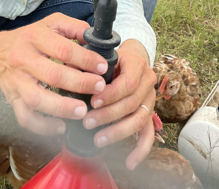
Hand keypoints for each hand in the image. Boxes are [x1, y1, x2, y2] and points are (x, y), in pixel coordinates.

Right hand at [0, 13, 107, 135]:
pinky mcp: (12, 98)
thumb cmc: (29, 38)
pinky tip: (60, 126)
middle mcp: (23, 58)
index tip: (102, 66)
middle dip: (79, 83)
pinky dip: (42, 126)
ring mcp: (16, 81)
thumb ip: (74, 27)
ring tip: (82, 111)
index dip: (85, 59)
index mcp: (35, 37)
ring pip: (37, 99)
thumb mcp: (51, 23)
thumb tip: (96, 38)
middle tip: (99, 87)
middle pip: (52, 74)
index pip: (63, 49)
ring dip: (61, 107)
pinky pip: (25, 117)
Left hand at [82, 39, 156, 169]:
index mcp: (137, 64)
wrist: (131, 59)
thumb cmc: (113, 58)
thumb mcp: (103, 55)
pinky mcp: (149, 113)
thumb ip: (88, 62)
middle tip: (87, 122)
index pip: (128, 83)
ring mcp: (150, 99)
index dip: (110, 95)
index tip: (92, 102)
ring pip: (139, 120)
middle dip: (108, 115)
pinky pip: (148, 133)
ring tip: (98, 140)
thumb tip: (69, 70)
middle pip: (132, 103)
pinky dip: (140, 150)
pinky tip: (129, 163)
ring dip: (118, 132)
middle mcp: (147, 81)